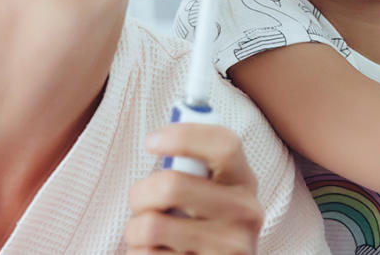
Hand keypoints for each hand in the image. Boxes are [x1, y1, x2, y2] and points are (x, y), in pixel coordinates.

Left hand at [125, 124, 263, 254]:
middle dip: (140, 193)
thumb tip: (160, 137)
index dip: (183, 136)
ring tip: (146, 234)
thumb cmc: (206, 226)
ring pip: (150, 226)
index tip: (151, 142)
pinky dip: (138, 253)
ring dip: (134, 230)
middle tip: (140, 201)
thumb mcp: (215, 194)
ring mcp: (228, 247)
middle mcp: (244, 213)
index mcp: (244, 182)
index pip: (224, 145)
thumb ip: (196, 169)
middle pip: (171, 186)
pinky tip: (154, 253)